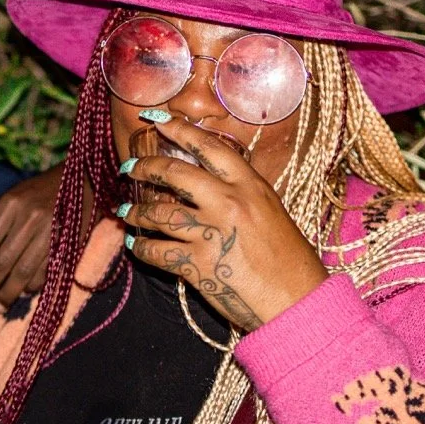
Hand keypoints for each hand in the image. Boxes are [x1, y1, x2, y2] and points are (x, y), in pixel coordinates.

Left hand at [0, 165, 60, 311]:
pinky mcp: (68, 244)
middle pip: (3, 261)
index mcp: (10, 204)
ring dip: (8, 293)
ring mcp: (50, 232)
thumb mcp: (12, 200)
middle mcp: (29, 218)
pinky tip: (22, 294)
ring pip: (23, 271)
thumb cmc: (41, 191)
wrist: (84, 180)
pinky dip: (32, 287)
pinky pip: (45, 272)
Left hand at [120, 118, 326, 330]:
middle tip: (129, 168)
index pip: (208, 146)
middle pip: (175, 173)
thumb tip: (209, 180)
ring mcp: (212, 233)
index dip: (178, 129)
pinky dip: (143, 249)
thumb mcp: (271, 212)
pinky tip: (137, 247)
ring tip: (125, 212)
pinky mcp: (199, 266)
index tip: (156, 120)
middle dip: (145, 168)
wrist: (299, 302)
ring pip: (160, 214)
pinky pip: (159, 252)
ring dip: (136, 212)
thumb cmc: (290, 260)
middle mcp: (229, 203)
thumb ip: (242, 192)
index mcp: (250, 186)